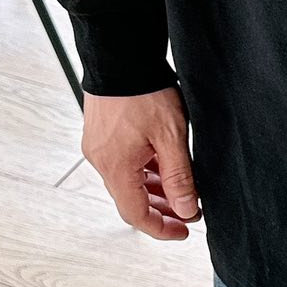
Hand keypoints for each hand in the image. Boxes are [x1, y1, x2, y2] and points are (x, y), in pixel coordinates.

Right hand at [82, 87, 199, 241]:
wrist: (120, 55)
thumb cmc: (144, 92)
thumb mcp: (171, 137)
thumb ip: (179, 177)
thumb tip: (187, 210)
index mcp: (116, 167)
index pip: (136, 215)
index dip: (161, 228)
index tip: (184, 231)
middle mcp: (101, 161)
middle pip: (130, 200)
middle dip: (161, 211)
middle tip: (188, 212)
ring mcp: (98, 148)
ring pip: (127, 182)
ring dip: (152, 191)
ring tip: (180, 191)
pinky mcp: (100, 135)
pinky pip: (122, 165)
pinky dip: (143, 173)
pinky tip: (161, 169)